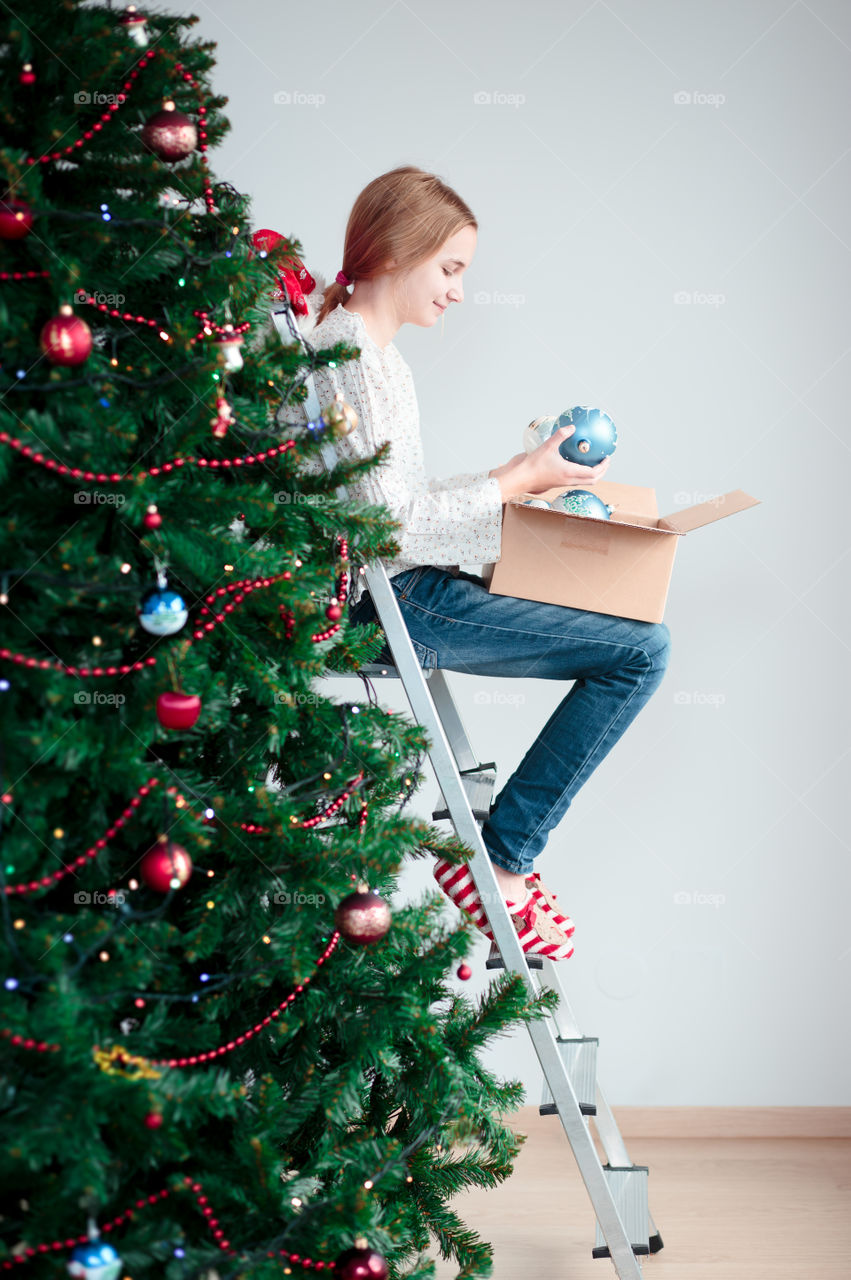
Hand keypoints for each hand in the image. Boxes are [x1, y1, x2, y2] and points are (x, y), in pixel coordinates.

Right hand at [489, 426, 610, 501]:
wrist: (521, 479)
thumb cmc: (533, 465)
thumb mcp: (547, 446)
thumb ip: (560, 435)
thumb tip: (572, 427)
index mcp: (569, 472)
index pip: (593, 473)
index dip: (603, 467)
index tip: (607, 458)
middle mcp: (569, 480)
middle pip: (593, 480)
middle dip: (601, 472)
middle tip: (604, 462)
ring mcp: (564, 483)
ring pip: (585, 482)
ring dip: (593, 474)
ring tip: (594, 464)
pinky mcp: (558, 483)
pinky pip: (576, 480)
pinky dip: (582, 474)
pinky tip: (577, 465)